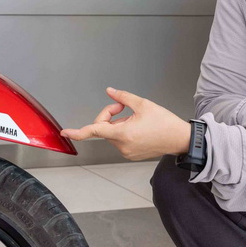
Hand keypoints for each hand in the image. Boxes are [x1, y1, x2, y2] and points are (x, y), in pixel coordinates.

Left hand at [61, 88, 190, 160]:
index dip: (77, 131)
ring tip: (136, 119)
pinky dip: (124, 131)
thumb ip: (122, 97)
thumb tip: (110, 91)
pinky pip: (119, 140)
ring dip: (118, 124)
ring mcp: (127, 152)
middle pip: (104, 128)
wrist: (180, 139)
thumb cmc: (165, 123)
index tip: (65, 132)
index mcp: (123, 134)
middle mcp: (123, 146)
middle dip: (110, 115)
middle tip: (123, 107)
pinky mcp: (131, 154)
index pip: (94, 131)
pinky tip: (138, 128)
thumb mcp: (143, 104)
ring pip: (112, 133)